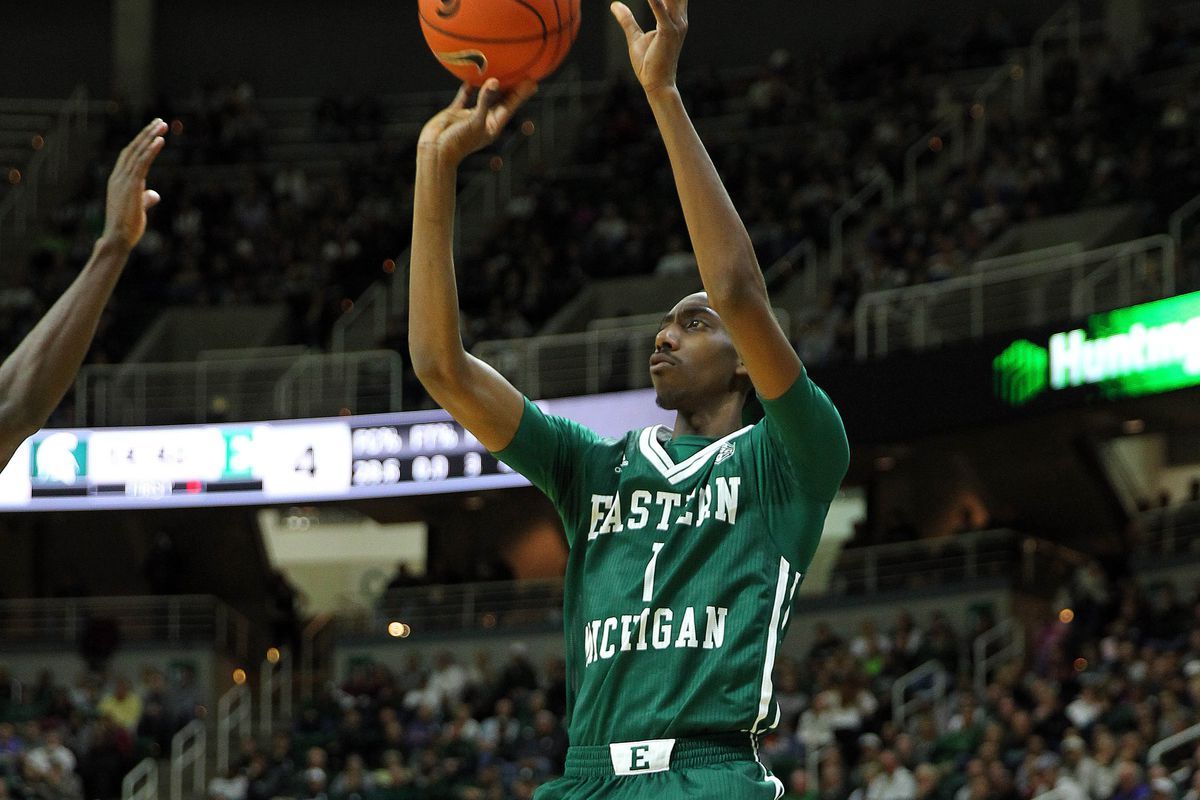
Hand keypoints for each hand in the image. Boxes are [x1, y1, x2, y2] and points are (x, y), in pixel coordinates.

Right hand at [102, 118, 166, 251]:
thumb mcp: (138, 208)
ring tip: (162, 124)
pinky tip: (160, 140)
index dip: (140, 142)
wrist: (118, 238)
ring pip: (138, 152)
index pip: (129, 155)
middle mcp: (118, 176)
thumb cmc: (128, 227)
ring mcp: (123, 180)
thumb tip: (155, 194)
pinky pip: (142, 163)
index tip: (153, 131)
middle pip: (133, 149)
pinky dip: (151, 150)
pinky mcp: (131, 186)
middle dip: (147, 133)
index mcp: (118, 180)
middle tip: (160, 121)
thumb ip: (146, 198)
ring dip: (150, 136)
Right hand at [418, 79, 537, 166]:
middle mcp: (483, 120)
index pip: (510, 106)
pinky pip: (464, 97)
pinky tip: (470, 75)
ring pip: (483, 97)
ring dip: (490, 86)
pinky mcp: (455, 113)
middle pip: (501, 100)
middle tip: (522, 72)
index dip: (521, 94)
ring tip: (499, 70)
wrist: (435, 151)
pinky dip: (468, 88)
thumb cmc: (459, 141)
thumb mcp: (475, 121)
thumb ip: (485, 101)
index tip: (532, 82)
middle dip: (512, 88)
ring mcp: (469, 116)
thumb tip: (495, 81)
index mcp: (493, 125)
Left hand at [610, 0, 687, 94]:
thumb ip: (627, 19)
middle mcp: (679, 20)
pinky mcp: (668, 32)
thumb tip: (614, 4)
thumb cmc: (649, 64)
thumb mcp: (635, 37)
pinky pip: (660, 11)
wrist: (658, 85)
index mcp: (674, 19)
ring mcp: (676, 25)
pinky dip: (654, 1)